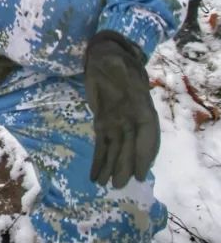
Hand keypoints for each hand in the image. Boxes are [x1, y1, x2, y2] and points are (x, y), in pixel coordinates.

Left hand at [84, 31, 159, 187]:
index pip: (147, 134)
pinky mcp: (103, 123)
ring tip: (105, 185)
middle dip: (126, 166)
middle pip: (131, 146)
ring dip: (111, 167)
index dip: (145, 154)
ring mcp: (118, 122)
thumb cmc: (113, 58)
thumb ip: (118, 65)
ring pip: (116, 149)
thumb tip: (116, 63)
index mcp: (140, 106)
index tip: (141, 172)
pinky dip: (99, 160)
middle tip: (119, 185)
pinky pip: (102, 144)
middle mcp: (131, 118)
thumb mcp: (116, 59)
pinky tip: (95, 175)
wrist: (104, 57)